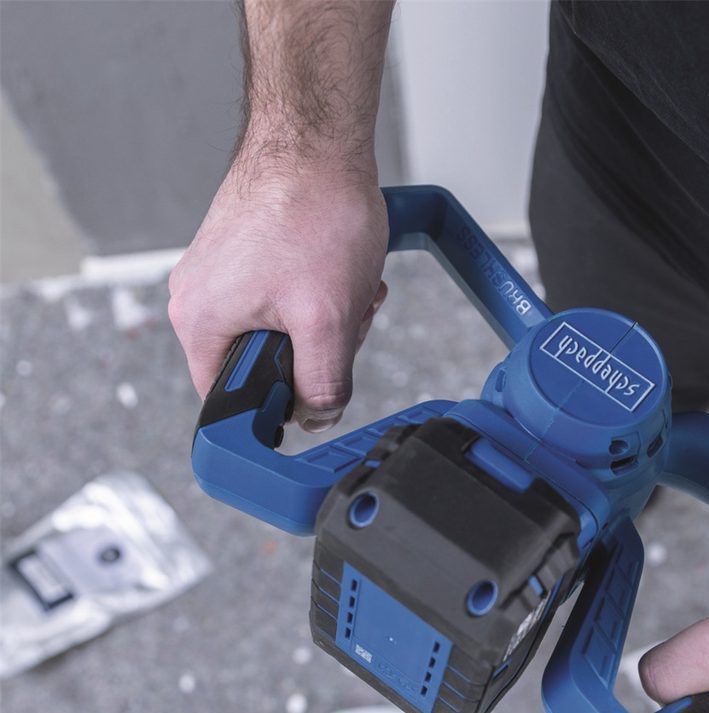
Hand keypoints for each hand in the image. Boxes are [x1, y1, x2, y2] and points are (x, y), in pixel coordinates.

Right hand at [169, 158, 388, 431]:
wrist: (316, 137)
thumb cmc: (312, 210)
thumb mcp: (327, 321)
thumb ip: (322, 384)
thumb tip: (317, 418)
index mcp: (201, 322)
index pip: (232, 401)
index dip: (280, 404)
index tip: (315, 385)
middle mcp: (200, 297)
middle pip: (265, 366)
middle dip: (317, 351)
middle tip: (343, 319)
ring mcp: (222, 273)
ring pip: (284, 331)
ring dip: (328, 319)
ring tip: (347, 285)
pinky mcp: (247, 253)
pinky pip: (286, 297)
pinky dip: (322, 293)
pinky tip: (342, 271)